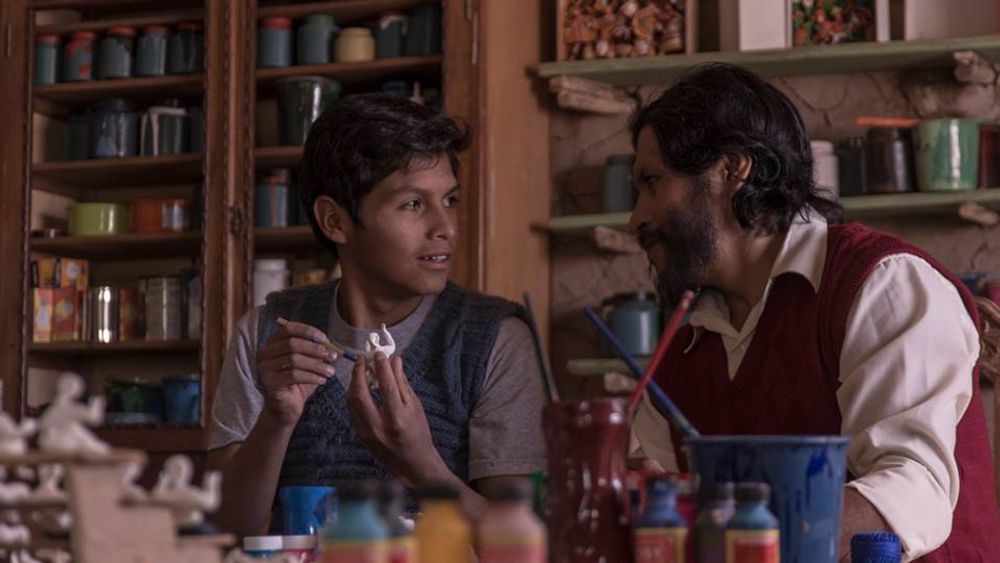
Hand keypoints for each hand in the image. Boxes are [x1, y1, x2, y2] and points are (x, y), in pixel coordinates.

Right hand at [257, 320, 336, 425]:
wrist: (286, 408)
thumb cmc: (298, 383)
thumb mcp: (309, 363)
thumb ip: (317, 352)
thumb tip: (333, 345)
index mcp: (273, 343)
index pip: (288, 329)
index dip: (308, 331)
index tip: (325, 340)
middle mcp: (264, 353)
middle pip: (292, 344)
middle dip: (316, 349)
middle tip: (333, 356)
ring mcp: (264, 368)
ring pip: (294, 360)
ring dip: (316, 365)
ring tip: (330, 372)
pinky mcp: (269, 382)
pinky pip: (293, 375)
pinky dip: (311, 377)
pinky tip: (322, 381)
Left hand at [346, 352, 448, 487]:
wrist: (412, 463)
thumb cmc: (418, 433)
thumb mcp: (415, 407)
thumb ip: (402, 383)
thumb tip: (394, 361)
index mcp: (398, 418)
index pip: (386, 386)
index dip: (381, 367)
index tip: (379, 354)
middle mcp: (379, 426)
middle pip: (361, 394)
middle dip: (359, 373)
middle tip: (363, 359)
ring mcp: (367, 432)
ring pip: (351, 402)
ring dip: (353, 383)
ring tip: (360, 370)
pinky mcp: (360, 436)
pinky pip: (352, 411)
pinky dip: (353, 396)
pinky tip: (358, 387)